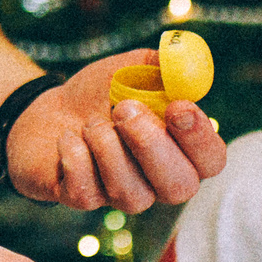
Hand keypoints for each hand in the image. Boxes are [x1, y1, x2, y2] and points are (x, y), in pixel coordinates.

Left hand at [4, 49, 227, 212]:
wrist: (49, 110)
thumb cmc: (101, 94)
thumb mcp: (132, 69)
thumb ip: (162, 65)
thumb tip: (185, 61)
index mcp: (182, 148)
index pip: (211, 159)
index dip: (200, 138)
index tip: (177, 107)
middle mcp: (158, 180)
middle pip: (180, 187)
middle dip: (152, 146)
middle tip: (124, 109)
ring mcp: (122, 194)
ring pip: (133, 196)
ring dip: (108, 149)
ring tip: (91, 122)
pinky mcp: (84, 199)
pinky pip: (86, 193)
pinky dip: (75, 157)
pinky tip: (68, 138)